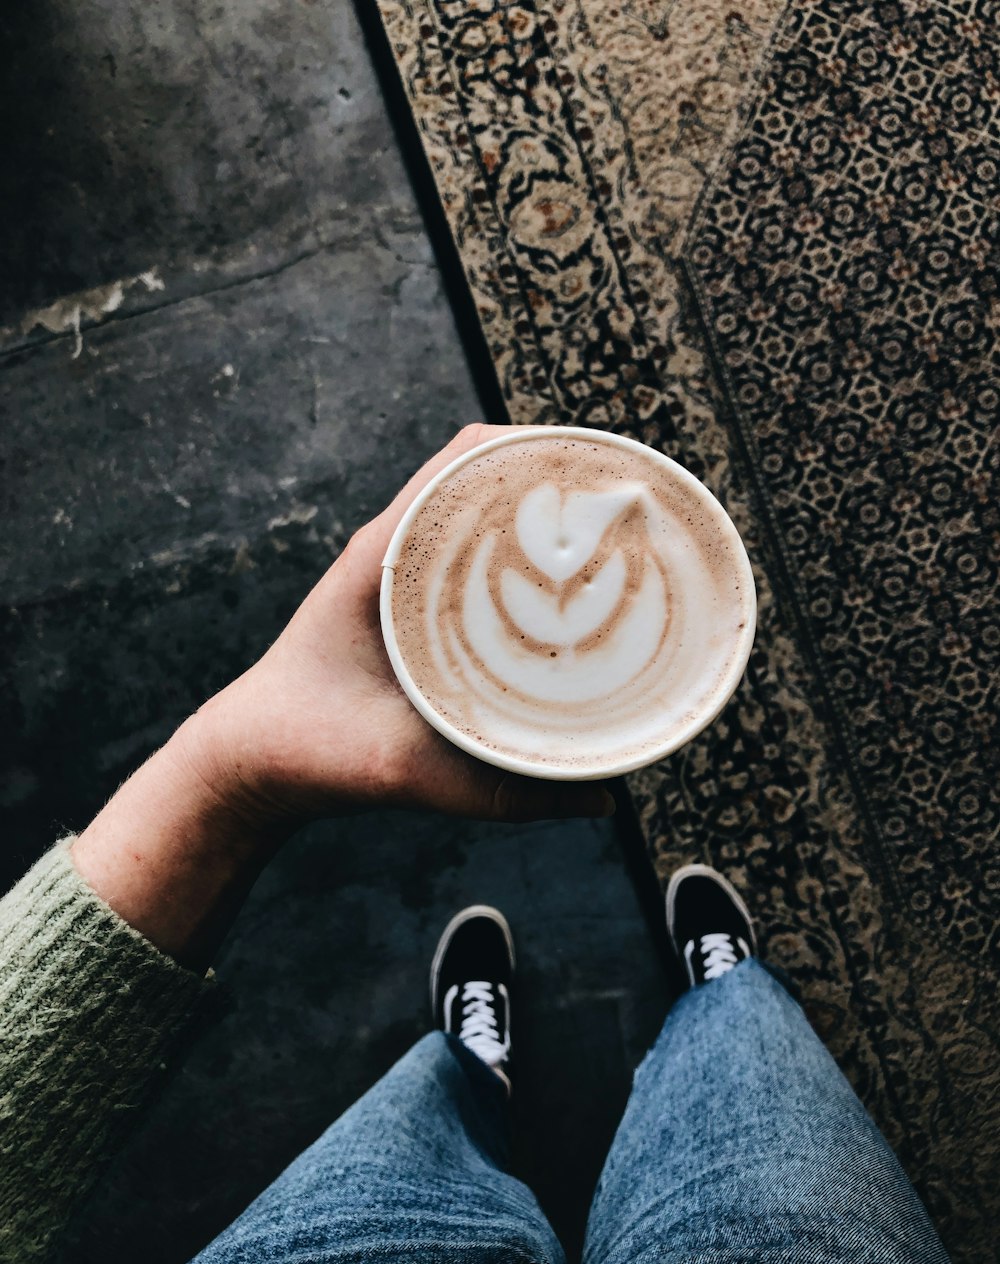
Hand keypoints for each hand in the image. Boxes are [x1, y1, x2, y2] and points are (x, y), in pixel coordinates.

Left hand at [72, 425, 613, 968]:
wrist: (255, 759)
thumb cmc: (315, 753)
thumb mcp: (407, 772)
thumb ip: (496, 790)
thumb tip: (601, 800)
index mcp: (384, 562)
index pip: (464, 465)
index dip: (536, 455)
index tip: (602, 476)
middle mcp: (395, 549)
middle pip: (483, 473)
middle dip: (555, 478)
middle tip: (625, 509)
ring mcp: (403, 567)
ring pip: (478, 509)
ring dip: (537, 510)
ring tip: (610, 534)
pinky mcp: (411, 594)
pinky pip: (471, 551)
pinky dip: (517, 550)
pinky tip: (565, 584)